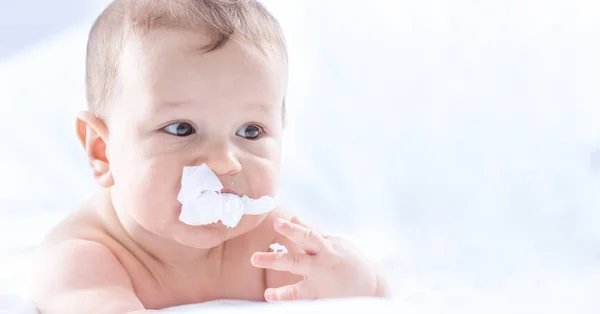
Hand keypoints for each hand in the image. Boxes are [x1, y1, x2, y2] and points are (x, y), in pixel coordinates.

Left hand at [251, 217, 387, 301]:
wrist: (372, 285)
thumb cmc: (348, 258)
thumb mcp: (334, 242)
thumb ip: (312, 231)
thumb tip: (293, 218)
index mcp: (326, 248)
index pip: (306, 236)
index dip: (292, 229)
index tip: (277, 222)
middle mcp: (322, 266)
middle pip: (297, 261)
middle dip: (275, 260)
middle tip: (254, 259)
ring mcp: (322, 285)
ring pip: (300, 289)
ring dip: (283, 293)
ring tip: (267, 294)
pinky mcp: (324, 299)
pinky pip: (306, 303)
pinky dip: (292, 303)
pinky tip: (276, 302)